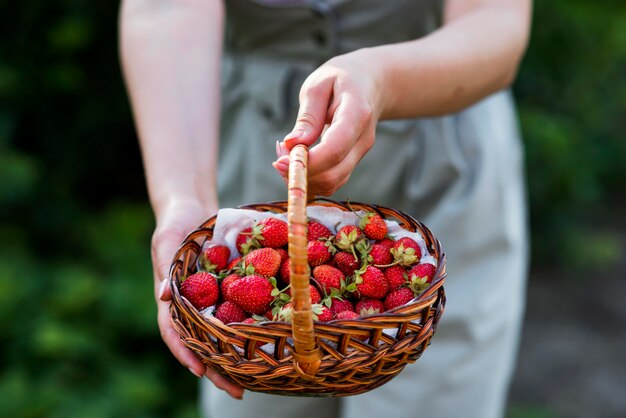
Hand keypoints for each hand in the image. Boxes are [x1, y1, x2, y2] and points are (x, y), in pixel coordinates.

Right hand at [152, 199, 244, 399]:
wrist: (193, 209)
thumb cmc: (175, 225)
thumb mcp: (167, 242)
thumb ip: (166, 268)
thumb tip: (163, 297)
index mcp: (173, 299)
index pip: (175, 332)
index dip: (186, 353)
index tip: (200, 372)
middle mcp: (193, 305)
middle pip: (203, 343)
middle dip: (218, 369)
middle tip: (238, 391)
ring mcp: (212, 300)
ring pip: (223, 333)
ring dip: (237, 356)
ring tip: (257, 379)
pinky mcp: (229, 289)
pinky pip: (241, 310)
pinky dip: (250, 327)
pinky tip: (270, 341)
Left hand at [273, 49, 383, 195]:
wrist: (369, 84)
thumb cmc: (340, 80)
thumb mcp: (318, 86)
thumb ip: (308, 116)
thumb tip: (292, 145)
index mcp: (356, 114)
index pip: (334, 149)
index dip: (307, 162)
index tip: (279, 162)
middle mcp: (363, 139)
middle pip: (333, 173)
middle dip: (300, 173)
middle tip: (278, 158)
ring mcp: (361, 154)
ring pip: (332, 183)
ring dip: (304, 178)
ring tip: (286, 156)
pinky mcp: (353, 162)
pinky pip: (332, 181)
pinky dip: (311, 178)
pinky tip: (297, 161)